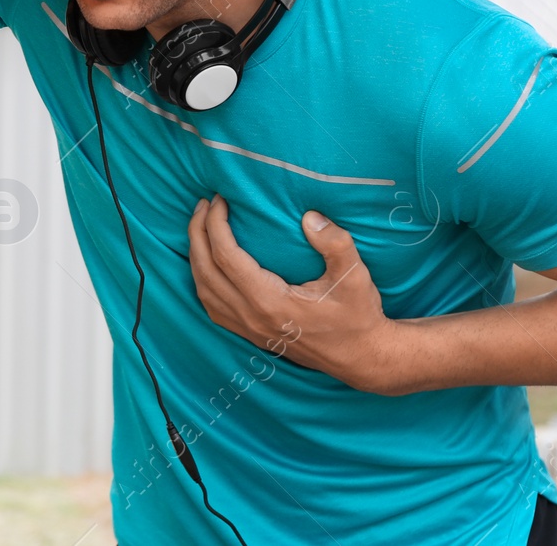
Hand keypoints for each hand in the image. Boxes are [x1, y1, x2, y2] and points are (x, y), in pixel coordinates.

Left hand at [187, 194, 402, 394]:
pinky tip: (209, 264)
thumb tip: (309, 216)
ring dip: (196, 256)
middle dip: (198, 234)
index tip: (220, 199)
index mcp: (270, 301)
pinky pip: (213, 307)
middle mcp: (252, 317)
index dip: (217, 224)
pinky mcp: (251, 335)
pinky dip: (203, 281)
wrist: (360, 357)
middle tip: (203, 204)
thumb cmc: (357, 315)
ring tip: (201, 227)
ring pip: (204, 291)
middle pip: (206, 271)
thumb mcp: (354, 276)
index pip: (226, 257)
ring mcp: (249, 329)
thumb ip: (335, 243)